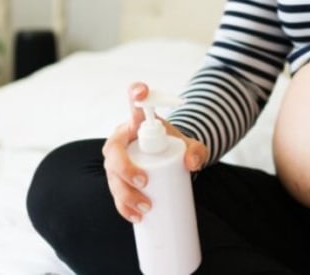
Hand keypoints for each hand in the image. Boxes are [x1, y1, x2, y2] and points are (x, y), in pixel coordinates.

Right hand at [101, 82, 208, 222]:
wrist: (169, 160)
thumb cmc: (174, 147)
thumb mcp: (189, 145)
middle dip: (125, 168)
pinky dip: (124, 207)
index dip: (135, 93)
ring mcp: (115, 162)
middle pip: (113, 151)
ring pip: (111, 176)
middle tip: (145, 182)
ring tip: (146, 207)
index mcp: (136, 122)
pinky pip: (115, 195)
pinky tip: (135, 216)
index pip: (133, 102)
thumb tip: (191, 163)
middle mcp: (121, 140)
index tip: (142, 92)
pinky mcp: (117, 181)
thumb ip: (197, 150)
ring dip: (125, 194)